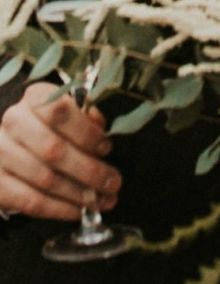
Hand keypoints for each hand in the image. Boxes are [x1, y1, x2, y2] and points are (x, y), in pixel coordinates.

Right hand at [0, 83, 120, 220]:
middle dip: (90, 170)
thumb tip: (100, 130)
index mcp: (36, 98)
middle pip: (53, 150)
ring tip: (103, 201)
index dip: (86, 132)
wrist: (16, 141)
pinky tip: (78, 211)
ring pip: (44, 179)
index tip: (107, 148)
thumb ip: (88, 118)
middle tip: (114, 183)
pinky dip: (58, 209)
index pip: (60, 112)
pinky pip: (29, 201)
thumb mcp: (73, 112)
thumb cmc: (55, 125)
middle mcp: (14, 122)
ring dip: (79, 194)